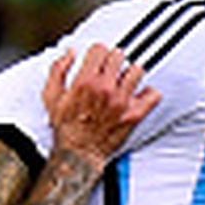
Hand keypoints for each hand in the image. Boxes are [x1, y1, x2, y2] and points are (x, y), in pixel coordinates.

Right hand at [41, 43, 158, 164]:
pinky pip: (153, 95)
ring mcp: (122, 101)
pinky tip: (140, 95)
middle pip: (119, 56)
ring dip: (131, 73)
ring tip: (125, 81)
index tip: (98, 60)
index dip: (98, 53)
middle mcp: (106, 89)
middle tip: (110, 71)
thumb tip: (70, 53)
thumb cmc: (66, 129)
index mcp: (85, 81)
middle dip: (113, 61)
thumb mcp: (51, 96)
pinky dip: (149, 93)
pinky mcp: (134, 114)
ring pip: (137, 71)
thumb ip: (58, 70)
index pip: (100, 49)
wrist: (78, 154)